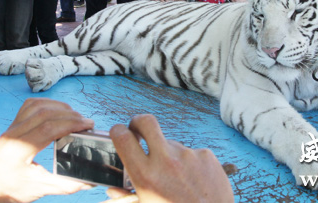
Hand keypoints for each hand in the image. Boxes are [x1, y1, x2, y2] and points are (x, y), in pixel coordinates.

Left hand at [0, 98, 94, 202]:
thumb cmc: (12, 190)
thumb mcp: (41, 189)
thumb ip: (67, 185)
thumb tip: (90, 181)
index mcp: (18, 150)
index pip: (48, 128)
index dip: (71, 124)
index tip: (87, 125)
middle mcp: (12, 135)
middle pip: (44, 114)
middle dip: (69, 115)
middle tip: (85, 121)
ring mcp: (10, 128)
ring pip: (36, 106)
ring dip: (59, 106)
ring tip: (74, 115)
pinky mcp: (12, 126)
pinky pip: (29, 106)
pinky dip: (46, 103)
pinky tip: (57, 109)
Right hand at [109, 115, 233, 202]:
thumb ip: (127, 197)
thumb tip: (113, 189)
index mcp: (146, 176)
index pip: (123, 138)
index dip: (118, 131)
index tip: (120, 132)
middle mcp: (166, 161)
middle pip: (147, 122)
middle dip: (139, 122)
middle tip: (140, 130)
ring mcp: (188, 155)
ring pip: (171, 145)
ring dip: (170, 157)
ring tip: (179, 181)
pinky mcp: (205, 154)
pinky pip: (191, 153)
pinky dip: (190, 164)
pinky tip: (195, 181)